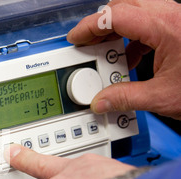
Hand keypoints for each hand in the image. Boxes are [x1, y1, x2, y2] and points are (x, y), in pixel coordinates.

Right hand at [67, 0, 180, 119]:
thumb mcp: (162, 97)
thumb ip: (125, 98)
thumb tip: (101, 101)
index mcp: (164, 27)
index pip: (114, 15)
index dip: (89, 27)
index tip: (76, 38)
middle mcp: (171, 15)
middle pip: (124, 4)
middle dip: (101, 23)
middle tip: (88, 43)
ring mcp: (177, 18)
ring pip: (137, 10)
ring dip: (118, 30)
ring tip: (107, 54)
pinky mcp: (180, 27)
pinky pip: (149, 22)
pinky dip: (133, 37)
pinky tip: (130, 59)